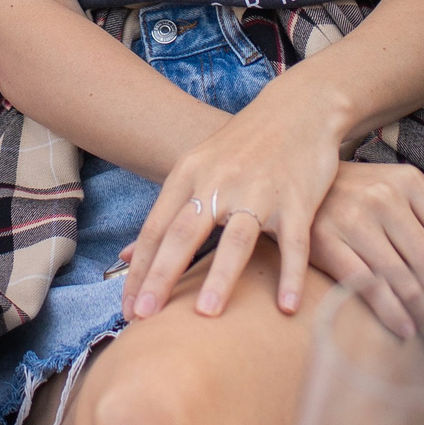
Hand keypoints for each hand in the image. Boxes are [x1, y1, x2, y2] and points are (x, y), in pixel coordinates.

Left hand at [123, 82, 342, 322]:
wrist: (299, 108)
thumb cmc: (243, 146)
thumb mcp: (197, 169)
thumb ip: (166, 214)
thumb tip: (124, 258)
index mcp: (189, 174)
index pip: (156, 229)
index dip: (139, 271)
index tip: (126, 311)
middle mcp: (220, 182)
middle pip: (185, 234)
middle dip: (162, 275)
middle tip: (144, 316)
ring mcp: (260, 190)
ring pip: (236, 239)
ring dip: (220, 277)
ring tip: (206, 315)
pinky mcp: (298, 198)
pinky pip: (294, 243)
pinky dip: (291, 275)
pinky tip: (286, 308)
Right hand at [304, 161, 423, 338]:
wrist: (301, 187)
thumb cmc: (361, 197)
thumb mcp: (405, 201)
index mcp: (411, 184)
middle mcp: (385, 197)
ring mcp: (354, 218)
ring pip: (404, 280)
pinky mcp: (326, 239)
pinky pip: (368, 286)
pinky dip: (391, 313)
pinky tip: (405, 330)